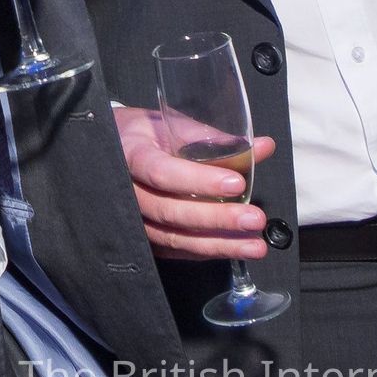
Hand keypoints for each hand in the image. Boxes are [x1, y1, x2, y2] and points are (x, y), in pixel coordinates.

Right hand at [115, 106, 278, 259]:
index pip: (162, 173)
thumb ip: (214, 140)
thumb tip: (264, 147)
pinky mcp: (144, 238)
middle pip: (170, 211)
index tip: (235, 183)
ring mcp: (134, 220)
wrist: (112, 150)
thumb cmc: (145, 134)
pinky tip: (235, 250)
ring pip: (174, 237)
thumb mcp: (172, 125)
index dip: (199, 181)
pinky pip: (175, 249)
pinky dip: (206, 251)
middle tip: (254, 219)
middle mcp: (128, 192)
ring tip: (255, 245)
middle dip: (216, 218)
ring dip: (218, 244)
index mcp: (131, 155)